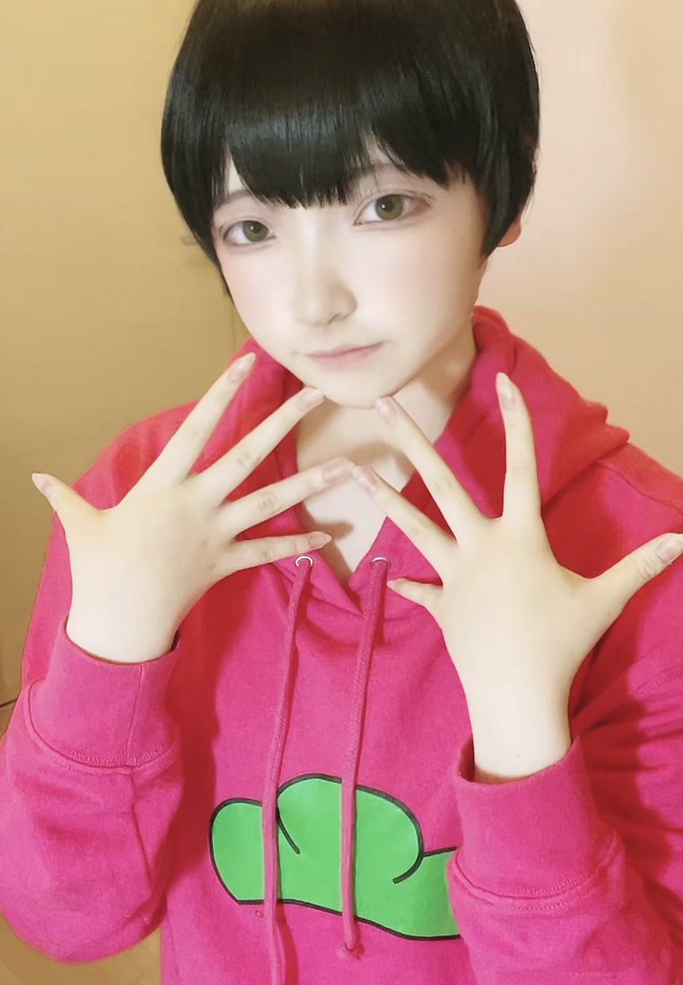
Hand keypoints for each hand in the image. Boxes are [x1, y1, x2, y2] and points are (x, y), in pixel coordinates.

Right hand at [31, 355, 354, 661]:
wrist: (119, 622)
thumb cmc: (98, 570)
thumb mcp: (80, 526)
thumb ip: (65, 497)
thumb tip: (34, 477)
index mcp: (163, 484)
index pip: (198, 427)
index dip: (222, 392)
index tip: (247, 362)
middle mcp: (197, 502)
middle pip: (249, 454)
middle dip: (285, 420)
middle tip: (318, 394)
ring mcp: (216, 533)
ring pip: (272, 501)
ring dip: (311, 482)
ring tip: (347, 464)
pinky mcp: (227, 563)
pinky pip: (268, 552)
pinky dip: (297, 545)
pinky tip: (328, 537)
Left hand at [351, 373, 682, 723]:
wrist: (517, 696)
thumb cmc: (562, 645)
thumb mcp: (605, 599)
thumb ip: (642, 564)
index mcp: (520, 536)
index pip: (520, 467)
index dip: (516, 421)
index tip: (503, 380)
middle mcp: (479, 546)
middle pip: (440, 482)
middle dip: (409, 438)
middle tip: (380, 401)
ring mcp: (455, 575)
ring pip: (412, 525)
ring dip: (381, 494)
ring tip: (350, 466)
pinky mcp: (443, 606)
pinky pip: (422, 590)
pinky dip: (410, 583)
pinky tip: (391, 578)